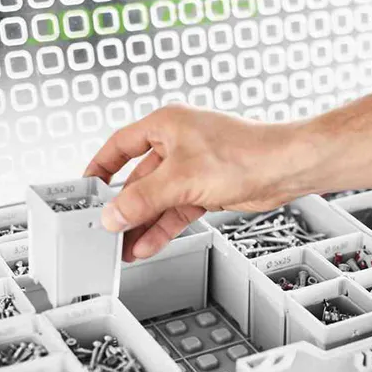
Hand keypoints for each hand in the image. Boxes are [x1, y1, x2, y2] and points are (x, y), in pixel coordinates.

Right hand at [84, 105, 321, 261]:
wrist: (285, 168)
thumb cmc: (243, 154)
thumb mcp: (181, 178)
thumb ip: (143, 199)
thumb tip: (113, 214)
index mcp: (166, 125)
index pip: (120, 145)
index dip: (100, 167)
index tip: (85, 189)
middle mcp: (178, 143)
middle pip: (139, 178)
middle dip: (124, 206)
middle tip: (106, 230)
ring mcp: (194, 167)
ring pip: (158, 198)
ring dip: (143, 223)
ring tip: (123, 247)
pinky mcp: (208, 188)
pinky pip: (176, 210)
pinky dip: (163, 227)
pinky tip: (148, 245)